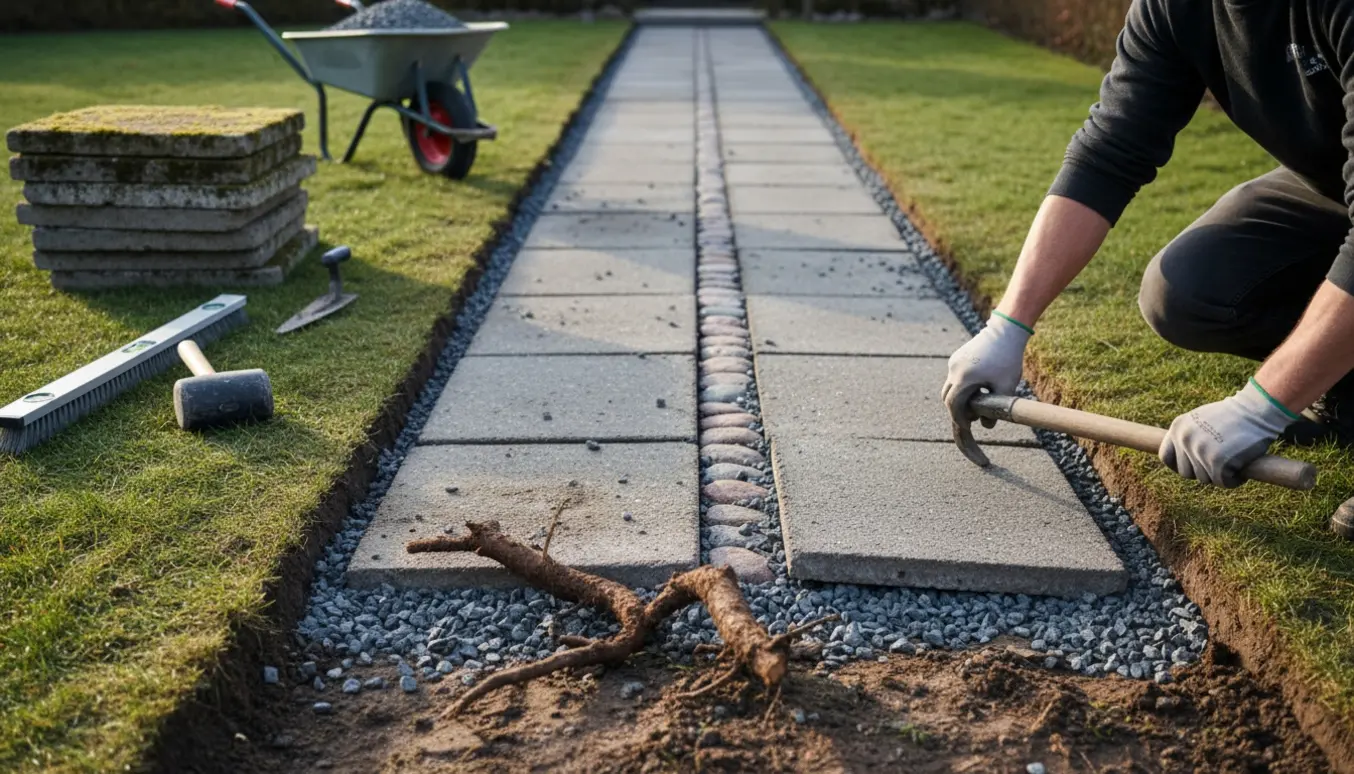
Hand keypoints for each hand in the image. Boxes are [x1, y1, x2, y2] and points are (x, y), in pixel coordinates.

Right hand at [942, 313, 1031, 429]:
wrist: (1007, 330)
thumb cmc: (1008, 359)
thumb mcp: (1006, 387)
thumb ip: (996, 409)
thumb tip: (986, 426)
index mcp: (963, 378)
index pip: (953, 405)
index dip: (959, 418)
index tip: (967, 427)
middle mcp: (954, 369)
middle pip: (947, 397)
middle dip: (957, 409)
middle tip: (973, 416)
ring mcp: (954, 361)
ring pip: (951, 386)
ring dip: (960, 397)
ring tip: (979, 400)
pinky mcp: (958, 356)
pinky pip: (955, 376)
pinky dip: (962, 385)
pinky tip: (980, 385)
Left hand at [1160, 379, 1297, 486]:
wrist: (1256, 410)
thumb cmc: (1233, 416)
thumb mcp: (1200, 421)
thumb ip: (1188, 437)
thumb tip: (1183, 459)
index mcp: (1177, 428)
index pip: (1166, 457)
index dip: (1179, 466)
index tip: (1194, 467)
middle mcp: (1184, 440)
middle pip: (1186, 472)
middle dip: (1203, 471)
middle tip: (1221, 463)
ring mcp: (1199, 451)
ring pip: (1204, 479)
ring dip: (1220, 476)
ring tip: (1233, 462)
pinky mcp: (1217, 462)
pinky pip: (1222, 483)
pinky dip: (1234, 480)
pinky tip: (1241, 470)